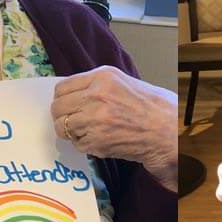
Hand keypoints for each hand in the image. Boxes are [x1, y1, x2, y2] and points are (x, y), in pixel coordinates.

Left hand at [51, 67, 178, 190]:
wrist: (164, 130)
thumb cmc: (147, 106)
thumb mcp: (120, 82)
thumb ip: (94, 85)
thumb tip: (70, 94)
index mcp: (101, 77)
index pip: (62, 88)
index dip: (62, 99)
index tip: (66, 105)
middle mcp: (95, 96)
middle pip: (57, 107)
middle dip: (62, 116)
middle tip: (72, 121)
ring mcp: (94, 119)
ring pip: (62, 127)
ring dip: (71, 132)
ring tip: (86, 131)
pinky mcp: (96, 141)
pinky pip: (76, 143)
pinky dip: (84, 144)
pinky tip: (99, 139)